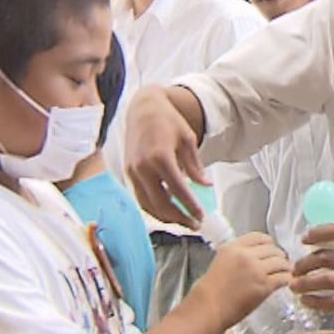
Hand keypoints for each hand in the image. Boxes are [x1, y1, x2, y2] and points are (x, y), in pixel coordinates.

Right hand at [124, 86, 208, 227]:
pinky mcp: (127, 174)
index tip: (201, 216)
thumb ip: (195, 166)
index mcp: (160, 156)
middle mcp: (143, 166)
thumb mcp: (188, 140)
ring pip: (148, 205)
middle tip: (194, 224)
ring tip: (183, 221)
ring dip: (166, 217)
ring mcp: (132, 171)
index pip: (178, 190)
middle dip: (179, 217)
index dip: (190, 206)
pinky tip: (168, 212)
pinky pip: (140, 198)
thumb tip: (205, 185)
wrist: (143, 109)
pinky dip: (153, 209)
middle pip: (161, 203)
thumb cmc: (168, 122)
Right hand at [190, 232, 290, 330]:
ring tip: (284, 273)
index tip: (271, 250)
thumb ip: (237, 256)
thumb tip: (255, 256)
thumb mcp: (221, 262)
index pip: (259, 237)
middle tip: (280, 264)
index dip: (269, 243)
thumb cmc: (209, 290)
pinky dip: (286, 280)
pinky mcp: (264, 286)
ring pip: (281, 262)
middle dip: (279, 257)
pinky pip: (283, 278)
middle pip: (273, 249)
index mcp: (233, 247)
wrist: (207, 308)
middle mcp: (246, 255)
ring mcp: (256, 270)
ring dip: (285, 268)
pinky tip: (284, 283)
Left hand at [291, 222, 333, 327]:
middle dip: (305, 263)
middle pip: (328, 258)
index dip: (319, 233)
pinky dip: (315, 301)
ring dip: (306, 282)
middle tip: (293, 269)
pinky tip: (305, 300)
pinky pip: (333, 302)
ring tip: (294, 285)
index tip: (304, 239)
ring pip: (328, 280)